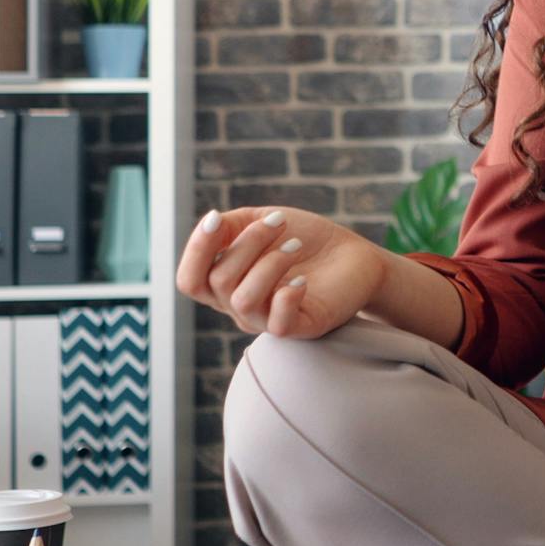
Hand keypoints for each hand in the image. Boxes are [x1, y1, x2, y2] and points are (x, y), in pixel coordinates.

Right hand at [174, 206, 385, 339]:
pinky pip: (278, 324)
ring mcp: (268, 320)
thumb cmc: (304, 239)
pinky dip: (288, 294)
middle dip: (248, 243)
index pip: (190, 281)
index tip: (218, 217)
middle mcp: (241, 307)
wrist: (354, 255)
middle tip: (280, 223)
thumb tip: (210, 226)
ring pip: (243, 300)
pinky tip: (303, 279)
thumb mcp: (261, 221)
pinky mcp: (300, 328)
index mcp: (226, 284)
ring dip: (271, 263)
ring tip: (296, 246)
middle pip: (218, 282)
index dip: (196, 249)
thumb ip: (230, 226)